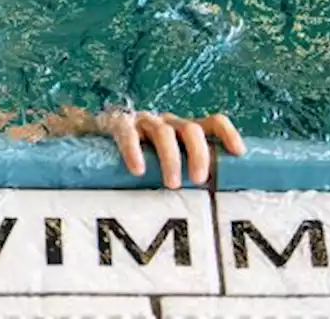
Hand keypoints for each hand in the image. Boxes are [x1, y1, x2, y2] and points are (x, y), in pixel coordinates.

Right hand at [96, 111, 245, 189]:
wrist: (92, 134)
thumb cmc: (137, 158)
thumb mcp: (165, 163)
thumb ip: (184, 174)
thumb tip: (214, 207)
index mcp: (182, 130)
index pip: (212, 122)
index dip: (227, 134)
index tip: (238, 154)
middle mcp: (166, 122)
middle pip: (191, 129)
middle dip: (199, 154)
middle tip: (199, 179)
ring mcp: (142, 122)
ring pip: (163, 132)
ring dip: (171, 158)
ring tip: (172, 184)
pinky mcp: (118, 124)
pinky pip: (128, 134)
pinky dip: (134, 152)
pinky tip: (138, 170)